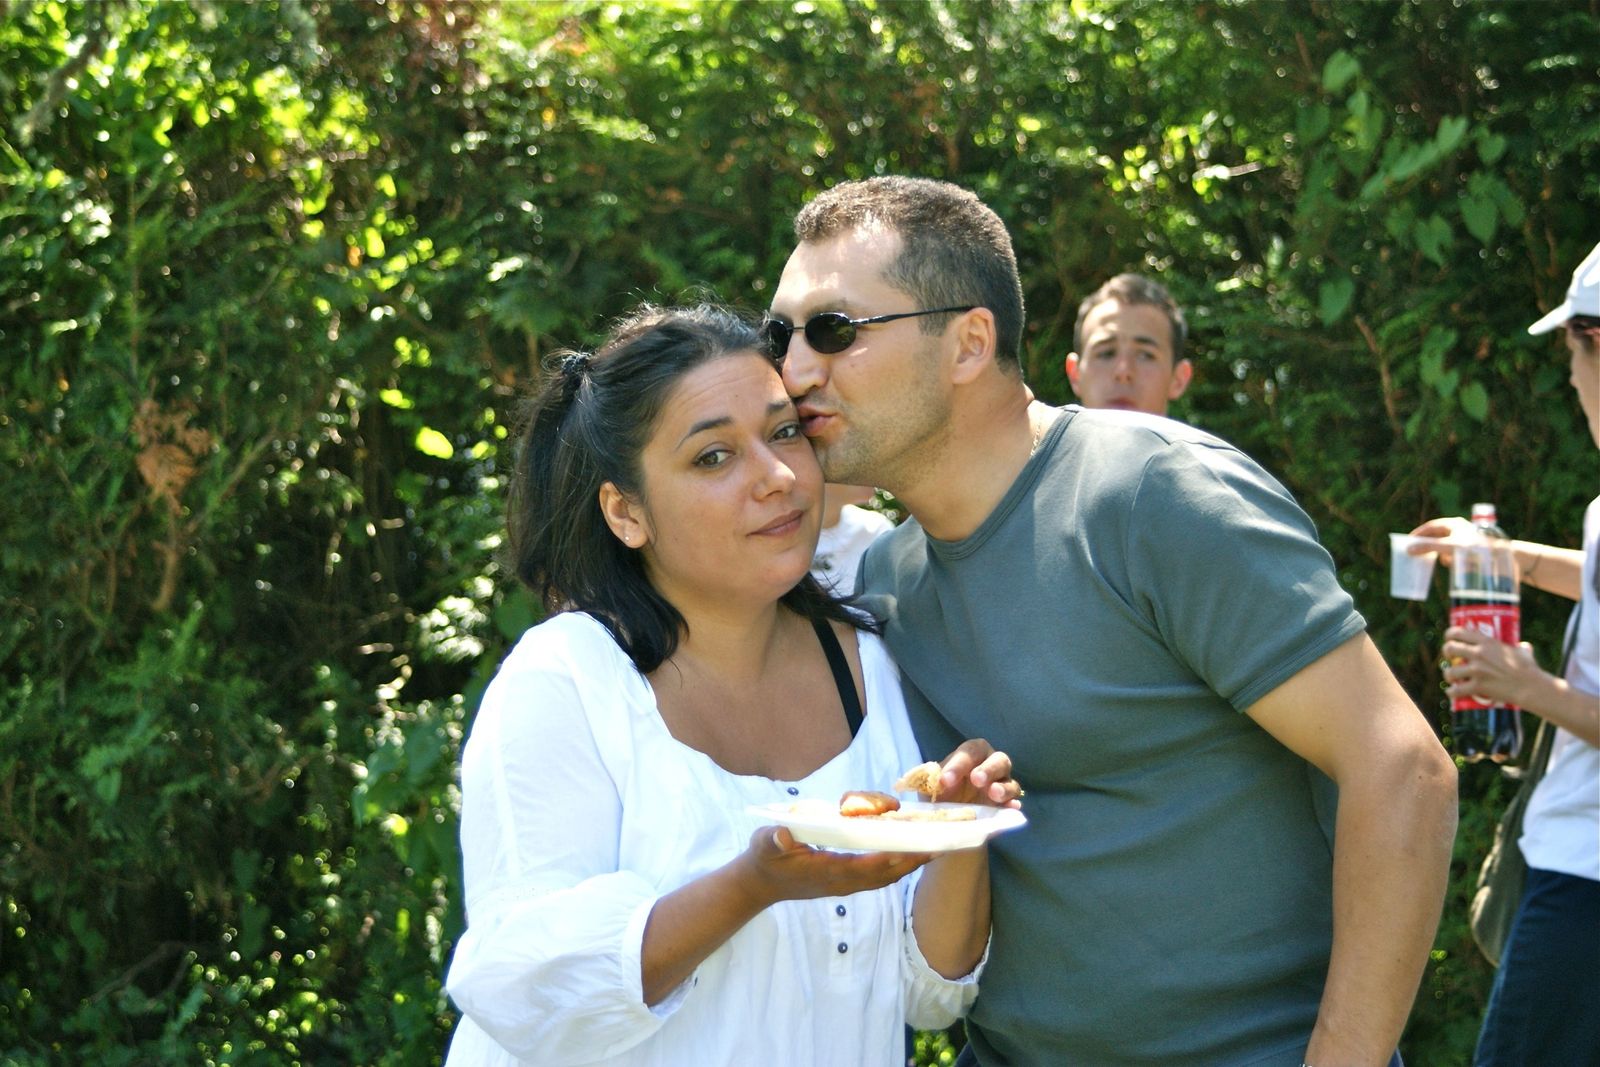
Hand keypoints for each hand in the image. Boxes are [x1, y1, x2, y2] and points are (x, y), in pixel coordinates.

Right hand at [737, 826, 931, 907]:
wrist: (761, 884)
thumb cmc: (764, 859)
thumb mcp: (764, 845)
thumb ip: (773, 840)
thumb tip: (782, 836)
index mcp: (827, 871)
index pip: (867, 865)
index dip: (892, 856)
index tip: (915, 844)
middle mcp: (842, 881)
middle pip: (886, 873)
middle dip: (913, 860)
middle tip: (942, 845)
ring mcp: (846, 884)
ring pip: (886, 876)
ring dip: (910, 863)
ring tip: (936, 848)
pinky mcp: (847, 881)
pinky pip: (879, 875)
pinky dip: (898, 864)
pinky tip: (911, 851)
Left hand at [933, 739, 1023, 808]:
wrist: (947, 813)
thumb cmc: (941, 791)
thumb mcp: (930, 784)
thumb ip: (929, 779)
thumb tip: (928, 779)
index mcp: (972, 754)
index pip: (970, 752)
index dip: (959, 764)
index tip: (945, 781)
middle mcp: (991, 765)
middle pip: (998, 760)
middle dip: (988, 769)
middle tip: (976, 779)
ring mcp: (1002, 785)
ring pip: (1011, 782)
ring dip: (1004, 788)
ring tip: (993, 794)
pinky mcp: (1005, 805)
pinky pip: (1014, 803)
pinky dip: (1013, 805)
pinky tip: (1011, 808)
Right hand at [1407, 516, 1473, 566]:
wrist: (1496, 556)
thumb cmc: (1472, 548)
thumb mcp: (1447, 547)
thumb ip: (1428, 548)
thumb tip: (1409, 550)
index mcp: (1453, 524)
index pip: (1431, 526)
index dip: (1419, 533)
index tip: (1408, 541)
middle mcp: (1458, 529)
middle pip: (1437, 535)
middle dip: (1428, 544)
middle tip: (1416, 551)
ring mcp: (1464, 539)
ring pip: (1445, 545)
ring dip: (1439, 552)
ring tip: (1436, 560)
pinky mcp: (1469, 549)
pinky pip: (1453, 552)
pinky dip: (1449, 558)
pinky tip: (1450, 564)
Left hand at [1439, 626, 1546, 707]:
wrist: (1531, 687)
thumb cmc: (1529, 669)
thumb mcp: (1523, 652)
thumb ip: (1519, 648)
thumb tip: (1523, 646)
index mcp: (1487, 642)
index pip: (1459, 632)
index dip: (1450, 635)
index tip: (1449, 639)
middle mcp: (1479, 654)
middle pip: (1449, 649)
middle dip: (1446, 653)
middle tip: (1451, 658)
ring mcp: (1477, 670)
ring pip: (1449, 671)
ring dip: (1448, 675)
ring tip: (1452, 678)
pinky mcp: (1478, 686)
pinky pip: (1456, 690)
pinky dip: (1452, 692)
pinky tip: (1452, 692)